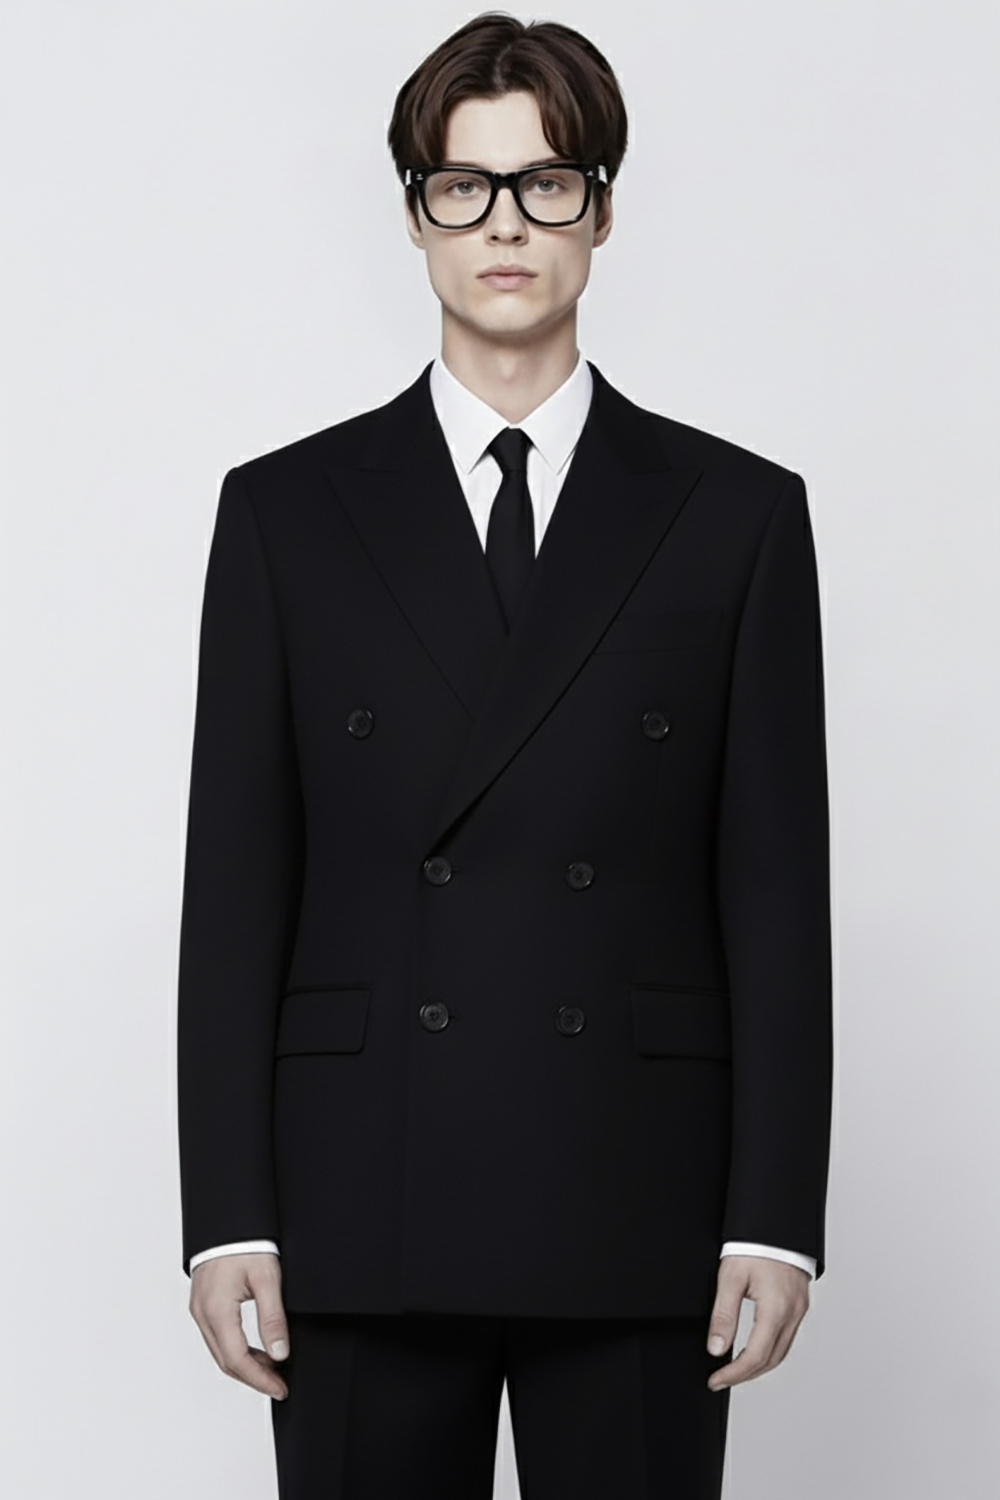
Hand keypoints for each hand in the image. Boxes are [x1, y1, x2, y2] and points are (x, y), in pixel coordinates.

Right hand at [189, 1252, 289, 1399]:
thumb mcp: (267, 1279)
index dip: (260, 1379)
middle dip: (254, 1377)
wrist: (228, 1219)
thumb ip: (272, 1318)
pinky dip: (237, 1349)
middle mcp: (202, 1314)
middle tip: (280, 1384)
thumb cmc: (246, 1244)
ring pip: (220, 1352)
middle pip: (226, 1361)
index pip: (237, 1360)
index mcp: (216, 1311)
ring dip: (245, 1365)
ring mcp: (200, 1310)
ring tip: (273, 1368)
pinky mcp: (203, 1304)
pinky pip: (218, 1338)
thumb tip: (280, 1354)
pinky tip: (257, 1349)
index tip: (281, 1389)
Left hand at [706, 1255, 809, 1391]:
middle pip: (771, 1360)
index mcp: (776, 1309)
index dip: (734, 1374)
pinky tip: (755, 1348)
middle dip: (746, 1375)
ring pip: (782, 1351)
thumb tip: (716, 1348)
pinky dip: (770, 1349)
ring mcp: (799, 1309)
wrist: (775, 1222)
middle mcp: (792, 1313)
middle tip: (722, 1379)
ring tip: (736, 1369)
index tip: (716, 1380)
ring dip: (759, 1365)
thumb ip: (724, 1315)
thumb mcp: (731, 1278)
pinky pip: (787, 1337)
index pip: (755, 1356)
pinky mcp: (800, 1303)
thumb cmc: (754, 1245)